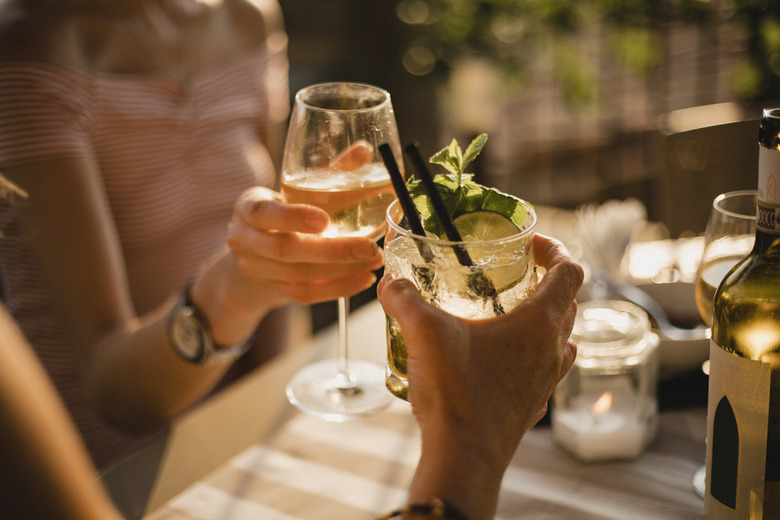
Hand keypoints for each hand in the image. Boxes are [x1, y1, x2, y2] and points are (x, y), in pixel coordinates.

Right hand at [226, 186, 383, 307]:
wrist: (254, 252)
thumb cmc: (283, 211)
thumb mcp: (294, 189)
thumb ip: (328, 173)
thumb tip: (364, 150)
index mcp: (247, 207)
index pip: (263, 213)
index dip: (293, 217)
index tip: (325, 219)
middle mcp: (245, 240)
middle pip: (285, 249)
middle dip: (332, 251)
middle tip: (369, 247)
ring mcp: (257, 270)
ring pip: (299, 276)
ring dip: (342, 270)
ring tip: (374, 260)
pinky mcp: (274, 290)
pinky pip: (306, 294)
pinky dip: (338, 288)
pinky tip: (364, 278)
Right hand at [376, 234, 582, 518]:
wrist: (464, 457)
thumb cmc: (457, 393)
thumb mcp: (424, 333)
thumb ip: (404, 299)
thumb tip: (390, 282)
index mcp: (539, 323)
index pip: (570, 272)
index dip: (554, 249)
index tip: (530, 245)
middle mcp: (552, 351)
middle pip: (568, 304)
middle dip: (545, 284)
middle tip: (514, 276)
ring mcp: (546, 382)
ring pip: (561, 341)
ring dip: (543, 322)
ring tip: (508, 317)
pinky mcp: (532, 406)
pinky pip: (543, 372)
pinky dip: (529, 358)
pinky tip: (497, 361)